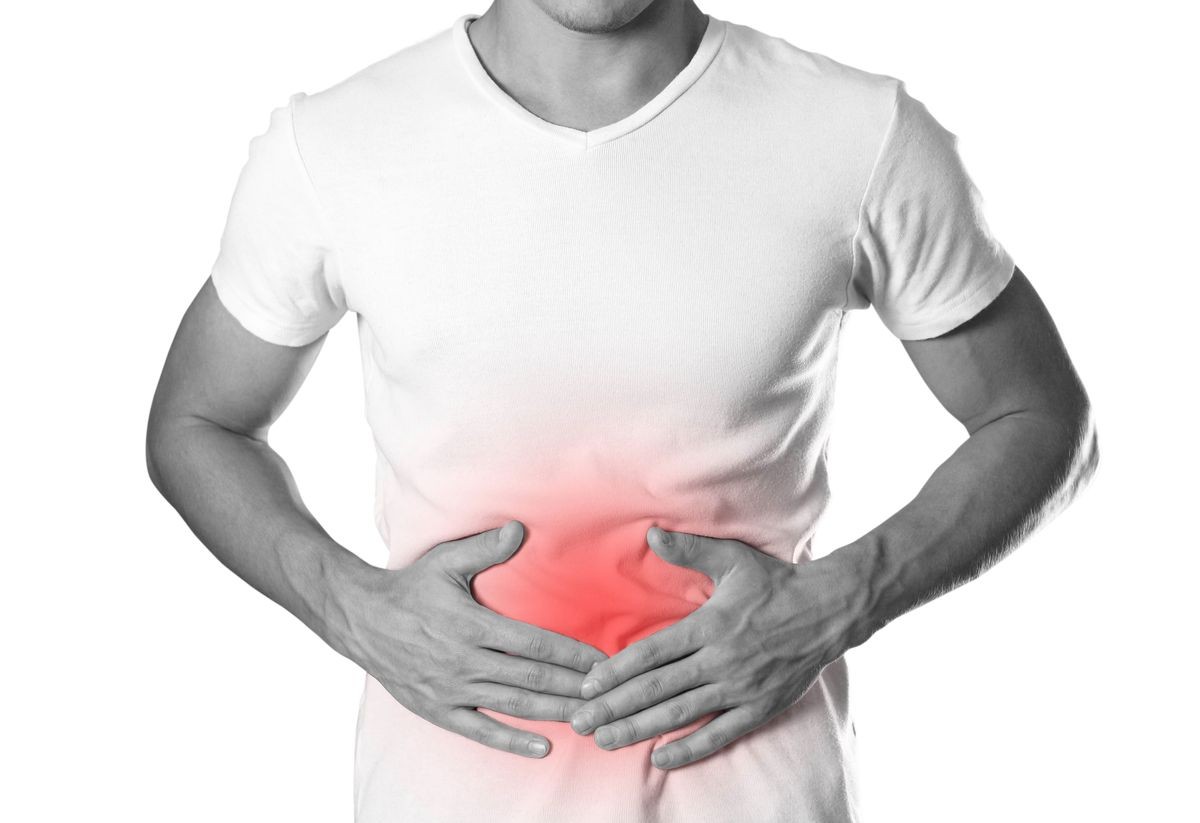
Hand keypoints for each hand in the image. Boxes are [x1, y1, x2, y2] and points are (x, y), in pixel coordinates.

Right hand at [347, 519, 608, 758]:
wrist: (360, 619)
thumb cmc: (410, 587)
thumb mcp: (444, 560)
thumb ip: (485, 547)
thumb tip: (520, 528)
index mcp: (470, 624)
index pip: (534, 643)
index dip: (572, 654)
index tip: (603, 661)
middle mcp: (463, 661)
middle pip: (531, 678)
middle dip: (574, 688)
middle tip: (610, 695)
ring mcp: (451, 689)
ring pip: (513, 706)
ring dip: (554, 713)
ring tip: (590, 719)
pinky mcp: (438, 709)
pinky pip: (479, 732)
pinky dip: (512, 742)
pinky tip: (543, 748)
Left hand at [568, 526, 861, 768]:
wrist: (831, 609)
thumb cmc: (777, 582)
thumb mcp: (732, 559)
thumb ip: (688, 550)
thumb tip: (651, 532)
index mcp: (710, 626)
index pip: (652, 653)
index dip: (617, 671)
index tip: (588, 684)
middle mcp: (721, 660)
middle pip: (657, 688)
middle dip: (615, 706)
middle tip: (580, 721)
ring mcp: (741, 688)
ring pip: (681, 714)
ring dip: (640, 729)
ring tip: (606, 740)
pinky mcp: (760, 707)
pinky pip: (720, 733)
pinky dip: (690, 748)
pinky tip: (661, 758)